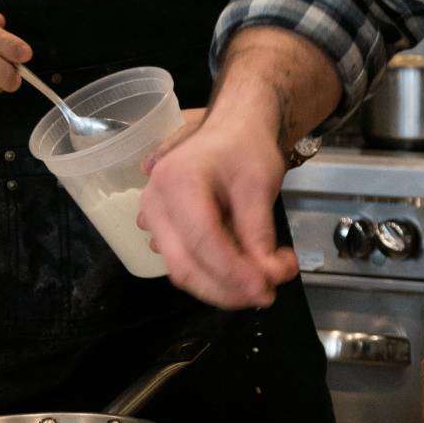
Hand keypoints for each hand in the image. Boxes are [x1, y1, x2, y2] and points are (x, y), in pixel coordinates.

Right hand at [135, 97, 296, 308]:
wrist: (232, 129)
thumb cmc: (246, 148)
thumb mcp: (260, 184)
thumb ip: (259, 232)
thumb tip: (268, 275)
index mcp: (178, 183)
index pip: (203, 241)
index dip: (235, 273)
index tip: (268, 288)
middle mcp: (155, 204)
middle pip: (185, 266)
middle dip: (228, 289)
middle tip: (269, 293)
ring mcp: (153, 219)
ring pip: (183, 271)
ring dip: (223, 287)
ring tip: (265, 280)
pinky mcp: (162, 231)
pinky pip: (184, 263)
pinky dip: (215, 276)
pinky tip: (246, 271)